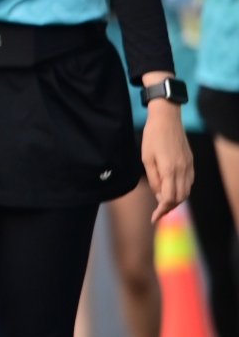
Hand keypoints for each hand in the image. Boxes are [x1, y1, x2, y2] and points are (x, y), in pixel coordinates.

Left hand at [141, 97, 193, 224]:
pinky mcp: (190, 161)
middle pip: (180, 198)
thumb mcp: (146, 158)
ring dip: (176, 200)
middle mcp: (182, 170)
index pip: (168, 198)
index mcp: (170, 170)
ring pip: (186, 191)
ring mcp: (188, 165)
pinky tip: (171, 189)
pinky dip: (181, 190)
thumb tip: (158, 194)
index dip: (161, 211)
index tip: (154, 218)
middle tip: (157, 213)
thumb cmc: (152, 136)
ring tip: (163, 203)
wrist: (167, 118)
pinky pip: (189, 181)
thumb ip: (154, 178)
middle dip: (169, 208)